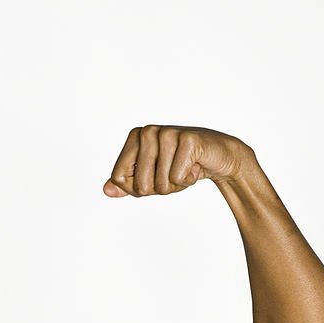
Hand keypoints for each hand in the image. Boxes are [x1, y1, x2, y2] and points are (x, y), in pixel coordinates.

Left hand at [103, 125, 253, 197]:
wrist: (217, 159)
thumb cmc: (180, 167)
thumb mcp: (150, 177)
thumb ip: (126, 183)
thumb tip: (106, 190)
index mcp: (133, 137)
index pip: (118, 179)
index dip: (137, 188)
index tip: (155, 175)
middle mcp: (147, 131)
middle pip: (140, 186)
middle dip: (159, 188)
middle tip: (174, 172)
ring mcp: (167, 133)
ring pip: (159, 184)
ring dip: (176, 185)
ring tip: (186, 168)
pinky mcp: (188, 139)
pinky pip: (177, 178)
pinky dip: (188, 180)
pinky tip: (196, 166)